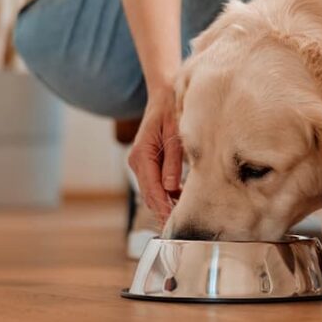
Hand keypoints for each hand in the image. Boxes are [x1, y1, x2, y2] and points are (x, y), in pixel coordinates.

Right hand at [127, 85, 182, 222]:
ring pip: (151, 191)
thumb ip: (173, 161)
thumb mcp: (174, 133)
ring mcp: (141, 162)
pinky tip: (180, 200)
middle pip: (150, 194)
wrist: (165, 92)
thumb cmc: (172, 109)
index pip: (152, 189)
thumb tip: (171, 188)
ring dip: (165, 204)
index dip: (163, 207)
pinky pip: (155, 183)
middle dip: (164, 211)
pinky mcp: (148, 162)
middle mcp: (137, 160)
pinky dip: (166, 194)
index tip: (173, 223)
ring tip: (183, 217)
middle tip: (181, 228)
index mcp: (142, 154)